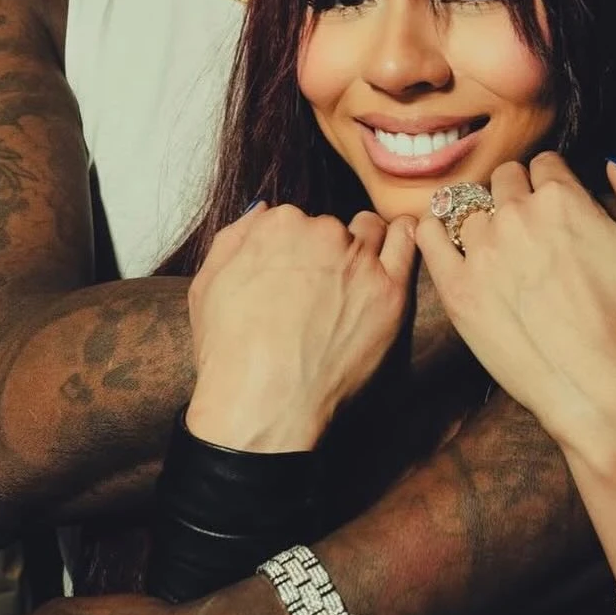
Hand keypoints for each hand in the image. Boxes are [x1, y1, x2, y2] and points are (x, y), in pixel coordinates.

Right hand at [186, 202, 417, 450]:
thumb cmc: (230, 353)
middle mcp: (322, 232)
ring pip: (371, 232)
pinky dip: (403, 241)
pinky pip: (407, 244)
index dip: (295, 250)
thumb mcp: (208, 284)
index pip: (296, 220)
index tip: (294, 276)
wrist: (263, 402)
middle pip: (333, 228)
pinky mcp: (391, 291)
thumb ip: (236, 237)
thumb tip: (262, 211)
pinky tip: (396, 251)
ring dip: (365, 247)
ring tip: (355, 279)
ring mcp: (359, 261)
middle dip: (328, 251)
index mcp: (278, 224)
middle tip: (321, 291)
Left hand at [417, 157, 615, 460]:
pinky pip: (430, 235)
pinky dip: (436, 231)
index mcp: (564, 199)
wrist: (605, 390)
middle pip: (504, 180)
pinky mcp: (457, 288)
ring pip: (468, 209)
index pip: (544, 163)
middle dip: (516, 195)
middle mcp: (518, 216)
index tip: (553, 205)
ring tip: (496, 249)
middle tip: (527, 229)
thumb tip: (611, 165)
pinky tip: (448, 243)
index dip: (551, 181)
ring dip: (482, 220)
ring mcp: (482, 251)